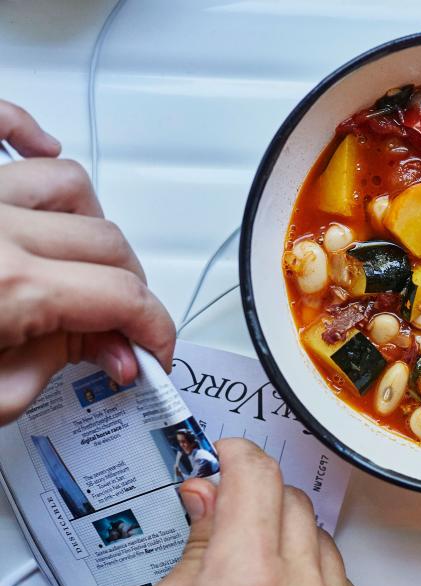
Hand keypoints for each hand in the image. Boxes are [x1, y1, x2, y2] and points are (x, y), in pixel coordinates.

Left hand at [0, 99, 174, 423]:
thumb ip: (49, 373)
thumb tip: (104, 355)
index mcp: (10, 286)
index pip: (124, 300)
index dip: (156, 332)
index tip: (156, 355)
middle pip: (110, 244)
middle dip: (130, 293)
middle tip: (117, 334)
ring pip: (71, 183)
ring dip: (92, 226)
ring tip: (84, 260)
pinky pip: (3, 128)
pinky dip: (27, 130)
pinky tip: (42, 148)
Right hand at [117, 439, 370, 585]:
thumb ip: (190, 550)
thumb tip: (206, 498)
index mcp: (248, 584)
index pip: (256, 478)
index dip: (235, 456)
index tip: (226, 456)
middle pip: (290, 501)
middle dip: (256, 498)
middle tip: (226, 513)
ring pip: (320, 537)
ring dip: (287, 537)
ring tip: (250, 570)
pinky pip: (341, 577)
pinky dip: (314, 574)